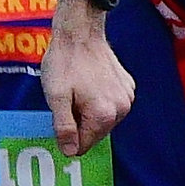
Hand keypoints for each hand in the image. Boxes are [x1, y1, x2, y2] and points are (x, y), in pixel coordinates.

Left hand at [36, 12, 135, 159]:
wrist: (81, 33)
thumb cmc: (65, 63)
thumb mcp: (56, 97)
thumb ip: (64, 127)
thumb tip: (70, 152)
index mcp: (104, 115)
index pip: (83, 145)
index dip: (66, 136)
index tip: (59, 117)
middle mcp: (122, 109)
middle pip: (94, 133)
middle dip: (77, 123)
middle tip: (66, 100)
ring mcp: (127, 97)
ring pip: (103, 120)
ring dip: (87, 112)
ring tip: (76, 90)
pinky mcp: (128, 87)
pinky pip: (110, 105)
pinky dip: (98, 101)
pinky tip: (87, 85)